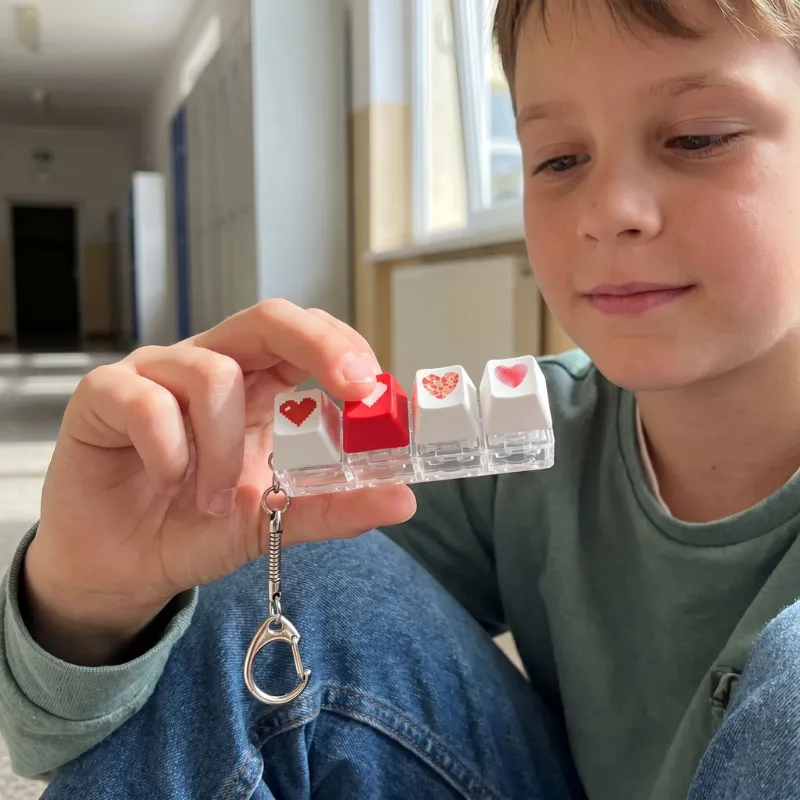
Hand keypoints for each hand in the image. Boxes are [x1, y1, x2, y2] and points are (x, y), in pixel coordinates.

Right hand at [23, 300, 415, 663]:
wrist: (126, 564)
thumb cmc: (198, 526)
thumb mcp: (277, 519)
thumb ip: (334, 505)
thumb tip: (403, 500)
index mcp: (257, 384)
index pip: (305, 336)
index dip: (343, 348)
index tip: (375, 389)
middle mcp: (210, 365)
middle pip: (267, 319)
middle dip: (318, 346)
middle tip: (353, 388)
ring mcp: (156, 374)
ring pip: (209, 373)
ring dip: (224, 448)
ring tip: (217, 499)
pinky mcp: (104, 395)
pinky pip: (145, 402)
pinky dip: (169, 451)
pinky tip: (169, 482)